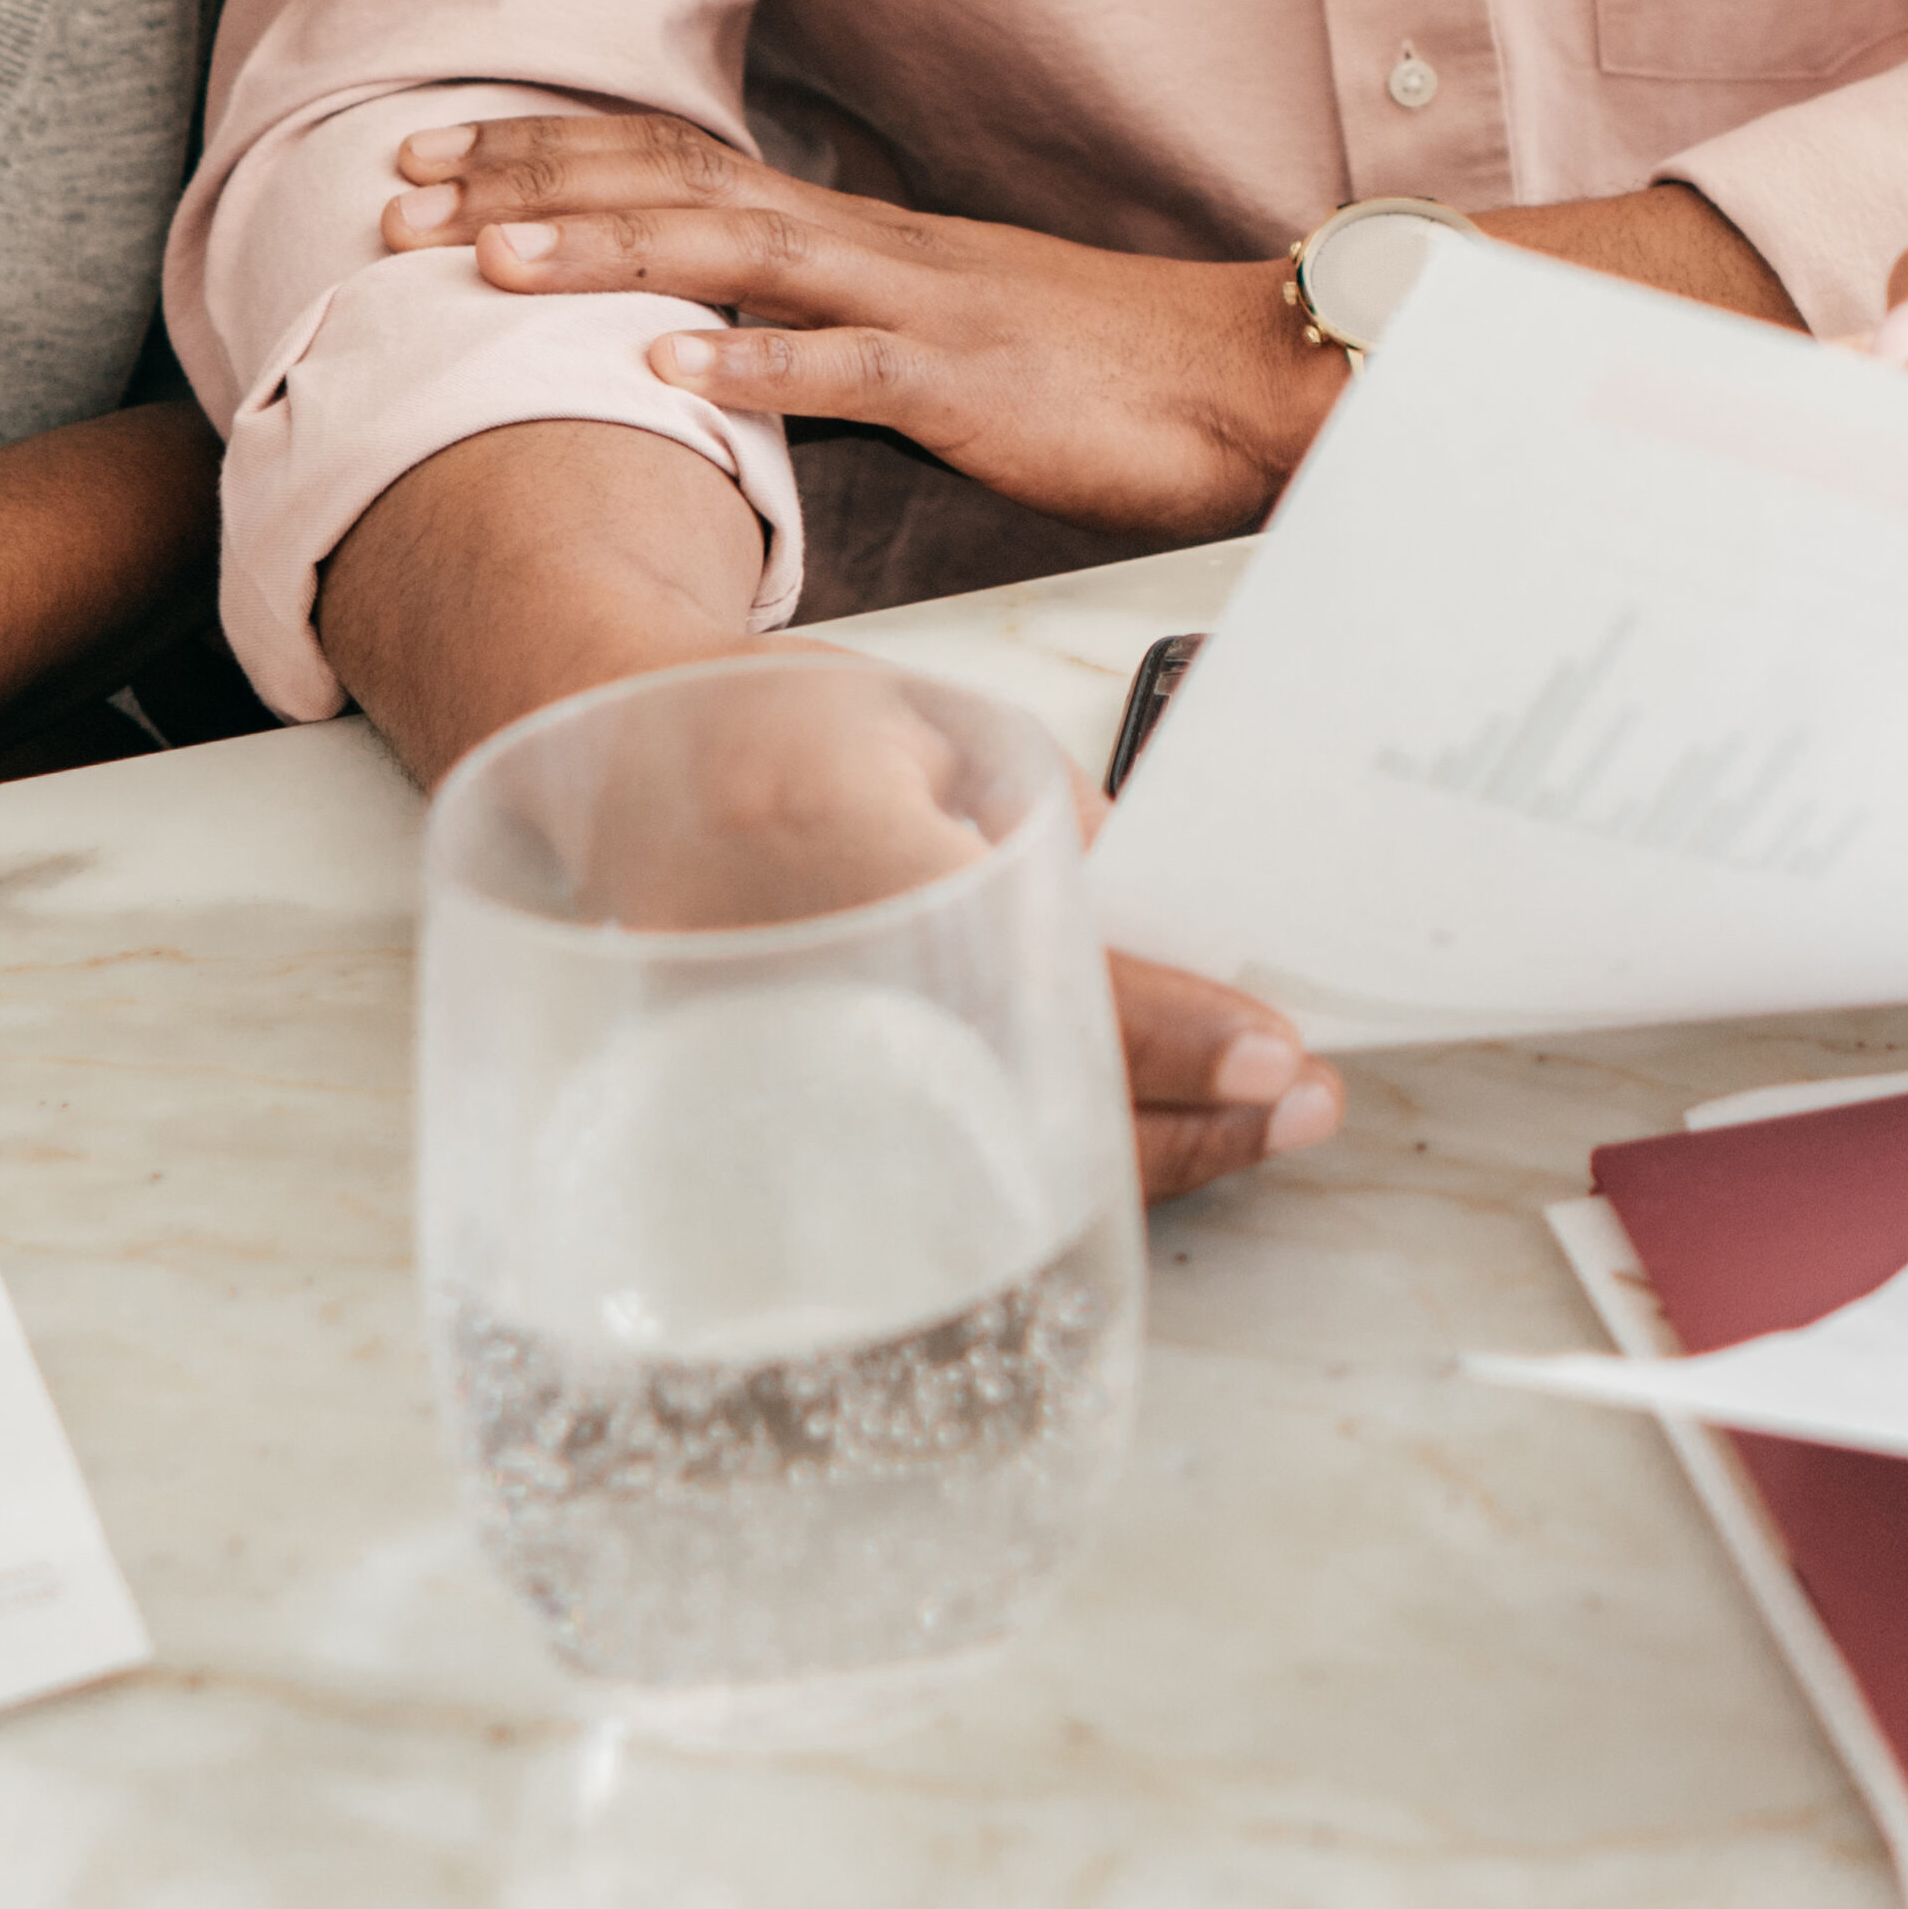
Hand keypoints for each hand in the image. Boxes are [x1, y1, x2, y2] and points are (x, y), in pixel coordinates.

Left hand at [393, 115, 1335, 539]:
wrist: (1256, 373)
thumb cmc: (1109, 373)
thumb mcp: (948, 339)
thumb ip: (838, 334)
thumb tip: (722, 354)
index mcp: (867, 239)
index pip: (683, 167)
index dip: (552, 155)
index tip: (435, 162)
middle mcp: (879, 250)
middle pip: (679, 187)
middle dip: (533, 182)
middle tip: (401, 190)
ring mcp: (925, 310)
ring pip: (742, 259)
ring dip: (608, 252)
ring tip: (491, 260)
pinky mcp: (977, 388)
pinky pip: (853, 374)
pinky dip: (756, 368)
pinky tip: (666, 375)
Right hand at [478, 622, 1349, 1211]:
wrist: (612, 757)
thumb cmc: (782, 727)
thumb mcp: (940, 730)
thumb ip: (1056, 831)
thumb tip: (1184, 941)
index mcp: (836, 836)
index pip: (1032, 969)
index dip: (1165, 1030)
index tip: (1274, 1058)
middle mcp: (790, 972)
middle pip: (1017, 1100)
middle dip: (1180, 1122)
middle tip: (1295, 1106)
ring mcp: (761, 1067)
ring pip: (979, 1171)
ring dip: (1133, 1159)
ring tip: (1250, 1129)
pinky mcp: (754, 1119)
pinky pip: (924, 1181)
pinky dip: (1040, 1177)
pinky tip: (1134, 1151)